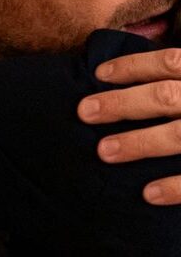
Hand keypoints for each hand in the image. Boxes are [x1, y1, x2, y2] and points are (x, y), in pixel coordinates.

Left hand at [77, 47, 180, 203]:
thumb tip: (139, 79)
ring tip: (103, 151)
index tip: (99, 74)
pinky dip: (177, 186)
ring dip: (141, 143)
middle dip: (123, 104)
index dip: (133, 65)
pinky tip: (148, 194)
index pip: (172, 62)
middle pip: (168, 96)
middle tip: (85, 112)